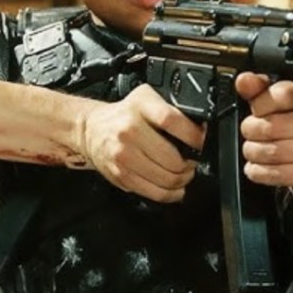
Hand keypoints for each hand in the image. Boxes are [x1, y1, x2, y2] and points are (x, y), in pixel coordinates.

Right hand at [79, 84, 202, 202]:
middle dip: (190, 164)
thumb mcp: (147, 99)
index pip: (172, 121)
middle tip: (193, 161)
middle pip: (172, 158)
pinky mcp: (121, 175)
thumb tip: (200, 128)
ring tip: (185, 174)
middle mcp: (130, 130)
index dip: (193, 136)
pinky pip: (153, 192)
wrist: (91, 129)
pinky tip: (175, 188)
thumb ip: (171, 108)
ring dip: (182, 180)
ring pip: (166, 178)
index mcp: (140, 107)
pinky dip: (170, 194)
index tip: (201, 142)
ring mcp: (124, 155)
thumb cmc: (124, 115)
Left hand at [235, 73, 292, 209]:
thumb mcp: (288, 106)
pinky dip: (261, 171)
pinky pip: (281, 174)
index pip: (286, 93)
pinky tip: (259, 167)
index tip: (257, 109)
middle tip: (250, 130)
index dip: (262, 102)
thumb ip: (264, 90)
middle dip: (252, 129)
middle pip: (275, 125)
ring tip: (253, 149)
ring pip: (275, 151)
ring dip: (254, 151)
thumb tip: (245, 81)